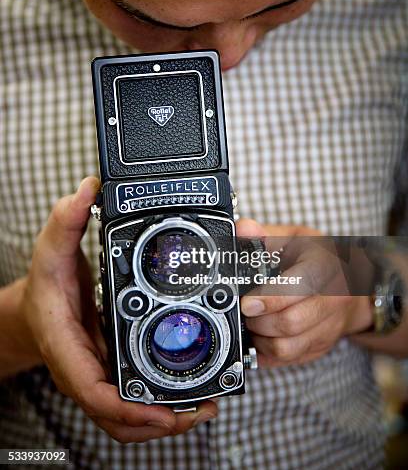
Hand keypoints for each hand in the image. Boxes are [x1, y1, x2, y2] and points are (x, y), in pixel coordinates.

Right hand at [21, 177, 216, 442]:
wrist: (33, 310)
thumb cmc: (43, 288)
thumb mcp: (50, 249)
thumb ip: (66, 220)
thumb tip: (86, 189)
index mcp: (67, 349)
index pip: (95, 392)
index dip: (130, 407)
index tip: (164, 412)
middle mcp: (84, 372)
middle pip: (120, 417)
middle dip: (161, 421)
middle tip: (203, 406)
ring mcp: (99, 378)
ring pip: (129, 418)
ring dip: (166, 419)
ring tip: (206, 404)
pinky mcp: (112, 374)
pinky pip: (135, 401)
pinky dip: (159, 406)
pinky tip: (189, 394)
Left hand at [237, 219, 372, 366]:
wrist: (351, 284)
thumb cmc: (317, 258)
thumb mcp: (295, 237)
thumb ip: (266, 234)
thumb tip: (243, 229)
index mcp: (325, 266)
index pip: (300, 285)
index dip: (270, 298)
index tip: (247, 303)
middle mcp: (333, 299)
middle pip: (291, 322)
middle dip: (258, 320)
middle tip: (244, 310)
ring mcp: (329, 327)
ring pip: (288, 347)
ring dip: (261, 339)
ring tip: (251, 323)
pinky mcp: (321, 347)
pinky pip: (289, 359)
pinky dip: (267, 352)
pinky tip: (260, 337)